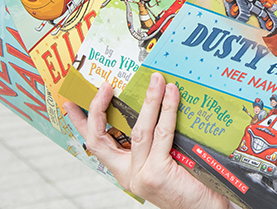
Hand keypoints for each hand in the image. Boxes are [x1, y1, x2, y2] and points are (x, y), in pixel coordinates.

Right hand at [63, 73, 231, 208]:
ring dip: (148, 100)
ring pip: (138, 130)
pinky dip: (168, 110)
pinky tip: (171, 94)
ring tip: (155, 80)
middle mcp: (128, 174)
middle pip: (101, 138)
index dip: (80, 123)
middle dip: (98, 109)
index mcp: (125, 171)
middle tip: (105, 85)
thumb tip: (155, 101)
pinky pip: (162, 133)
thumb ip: (154, 140)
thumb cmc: (191, 182)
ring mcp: (141, 175)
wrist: (207, 208)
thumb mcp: (164, 159)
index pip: (96, 145)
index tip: (70, 103)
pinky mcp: (157, 173)